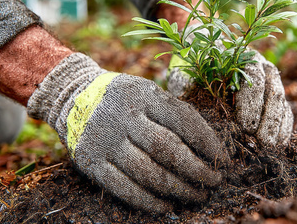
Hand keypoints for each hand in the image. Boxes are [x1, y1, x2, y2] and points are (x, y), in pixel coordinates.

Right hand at [27, 53, 227, 213]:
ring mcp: (106, 140)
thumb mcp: (147, 91)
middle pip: (166, 148)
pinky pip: (123, 187)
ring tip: (196, 195)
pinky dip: (147, 201)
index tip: (223, 161)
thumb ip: (173, 111)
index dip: (208, 144)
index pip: (183, 120)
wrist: (73, 96)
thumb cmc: (124, 98)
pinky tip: (165, 206)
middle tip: (214, 182)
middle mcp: (124, 116)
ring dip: (177, 188)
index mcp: (144, 94)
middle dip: (196, 170)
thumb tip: (210, 145)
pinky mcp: (91, 161)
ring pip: (147, 172)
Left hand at [168, 50, 292, 147]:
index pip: (254, 78)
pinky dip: (282, 132)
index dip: (251, 103)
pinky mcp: (276, 102)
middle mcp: (262, 68)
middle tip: (259, 143)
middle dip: (268, 121)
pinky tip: (275, 147)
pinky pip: (286, 116)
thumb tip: (193, 92)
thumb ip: (187, 81)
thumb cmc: (192, 76)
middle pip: (273, 93)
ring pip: (282, 105)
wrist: (200, 75)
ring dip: (276, 129)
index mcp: (242, 58)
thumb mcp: (185, 76)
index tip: (245, 126)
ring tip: (267, 150)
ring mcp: (272, 85)